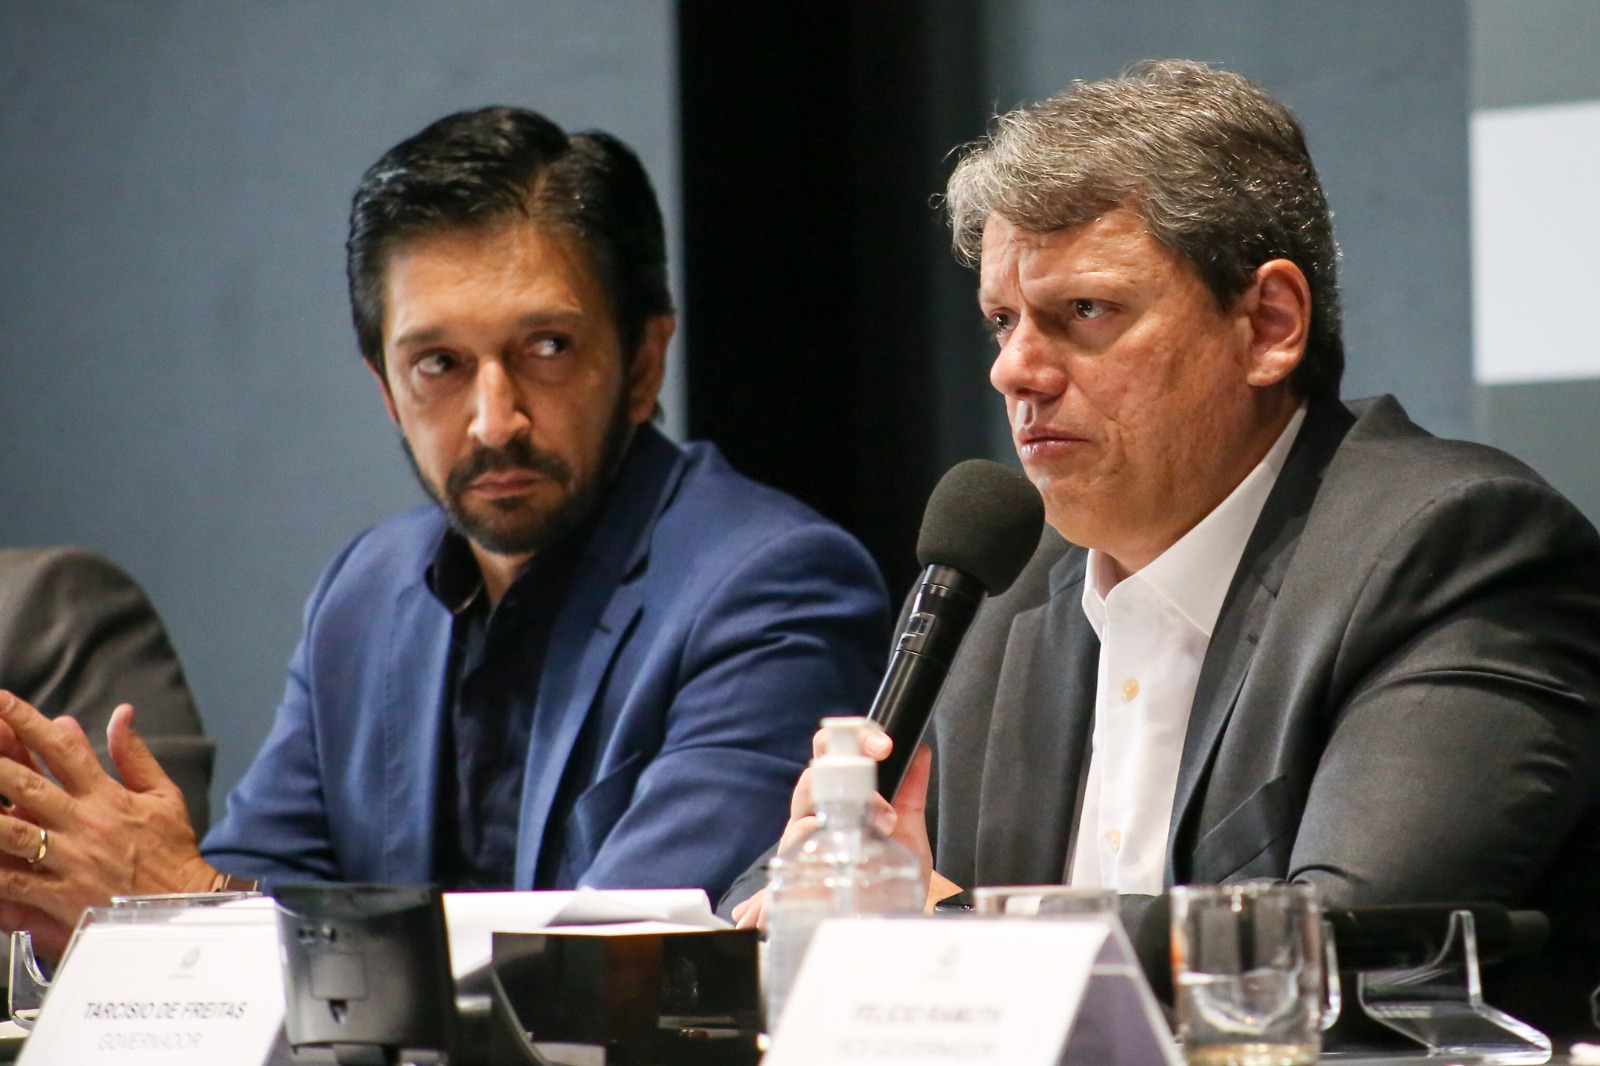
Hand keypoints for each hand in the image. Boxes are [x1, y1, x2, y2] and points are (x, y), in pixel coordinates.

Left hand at [0, 693, 218, 956]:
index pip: (64, 749)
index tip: (1, 701)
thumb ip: (135, 755)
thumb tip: (121, 714)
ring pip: (15, 832)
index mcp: (107, 796)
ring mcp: (69, 860)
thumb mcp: (164, 796)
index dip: (30, 722)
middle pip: (29, 784)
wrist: (182, 906)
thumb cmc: (172, 851)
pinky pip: (16, 882)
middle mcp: (84, 823)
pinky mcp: (59, 896)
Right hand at [733, 726, 942, 929]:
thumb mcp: (909, 835)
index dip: (857, 737)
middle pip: (816, 768)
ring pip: (804, 797)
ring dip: (841, 795)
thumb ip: (911, 794)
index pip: (838, 752)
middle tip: (879, 760)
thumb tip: (920, 752)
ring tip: (880, 817)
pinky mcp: (795, 865)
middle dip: (844, 758)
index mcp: (843, 797)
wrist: (877, 927)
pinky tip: (837, 836)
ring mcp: (805, 837)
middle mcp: (819, 812)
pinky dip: (814, 832)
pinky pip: (794, 839)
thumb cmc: (886, 883)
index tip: (885, 744)